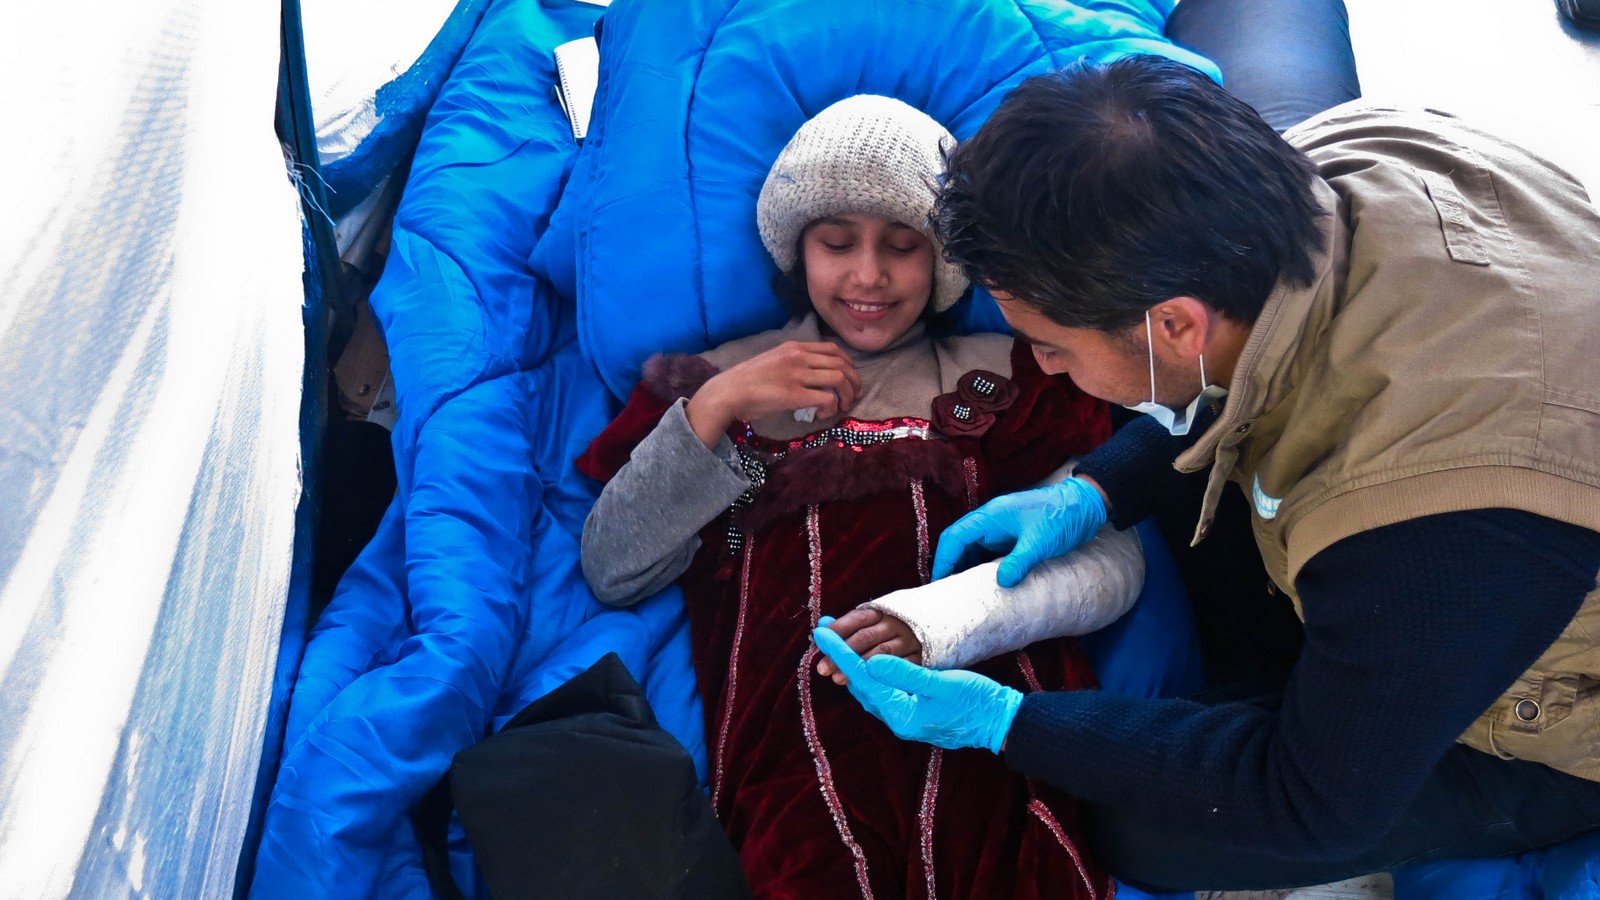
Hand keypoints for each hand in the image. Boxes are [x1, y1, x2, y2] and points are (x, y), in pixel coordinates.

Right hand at [686, 342, 861, 446]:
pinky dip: (831, 408)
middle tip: (853, 396)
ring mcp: (797, 375)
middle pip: (842, 364)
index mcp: (794, 347)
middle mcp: (799, 356)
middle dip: (854, 381)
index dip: (848, 364)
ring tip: (842, 406)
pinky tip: (824, 414)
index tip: (849, 377)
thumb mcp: (774, 361)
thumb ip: (794, 364)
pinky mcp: (794, 395)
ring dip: (847, 395)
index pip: (833, 349)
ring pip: (839, 379)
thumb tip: (813, 378)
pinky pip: (826, 398)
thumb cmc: (747, 380)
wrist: (728, 391)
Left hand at [814, 619, 1021, 753]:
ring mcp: (905, 717)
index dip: (840, 652)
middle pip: (859, 684)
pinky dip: (870, 674)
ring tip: (837, 642)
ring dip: (852, 664)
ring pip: (869, 688)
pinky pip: (883, 691)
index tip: (820, 631)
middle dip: (840, 656)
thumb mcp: (940, 684)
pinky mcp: (914, 712)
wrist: (1000, 723)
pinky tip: (866, 663)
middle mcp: (897, 719)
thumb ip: (904, 674)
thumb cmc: (974, 702)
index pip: (861, 678)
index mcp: (901, 714)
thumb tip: (870, 663)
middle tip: (823, 630)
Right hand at [930, 477, 1106, 587]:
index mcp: (991, 516)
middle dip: (952, 566)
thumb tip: (1001, 582)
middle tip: (949, 593)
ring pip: (975, 550)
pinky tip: (987, 586)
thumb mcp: (1040, 541)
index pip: (956, 537)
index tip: (940, 582)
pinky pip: (991, 554)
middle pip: (961, 544)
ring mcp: (1002, 530)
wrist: (1085, 505)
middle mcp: (992, 522)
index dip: (944, 559)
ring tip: (964, 594)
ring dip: (968, 569)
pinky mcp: (1014, 538)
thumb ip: (1020, 561)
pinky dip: (985, 569)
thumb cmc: (1062, 516)